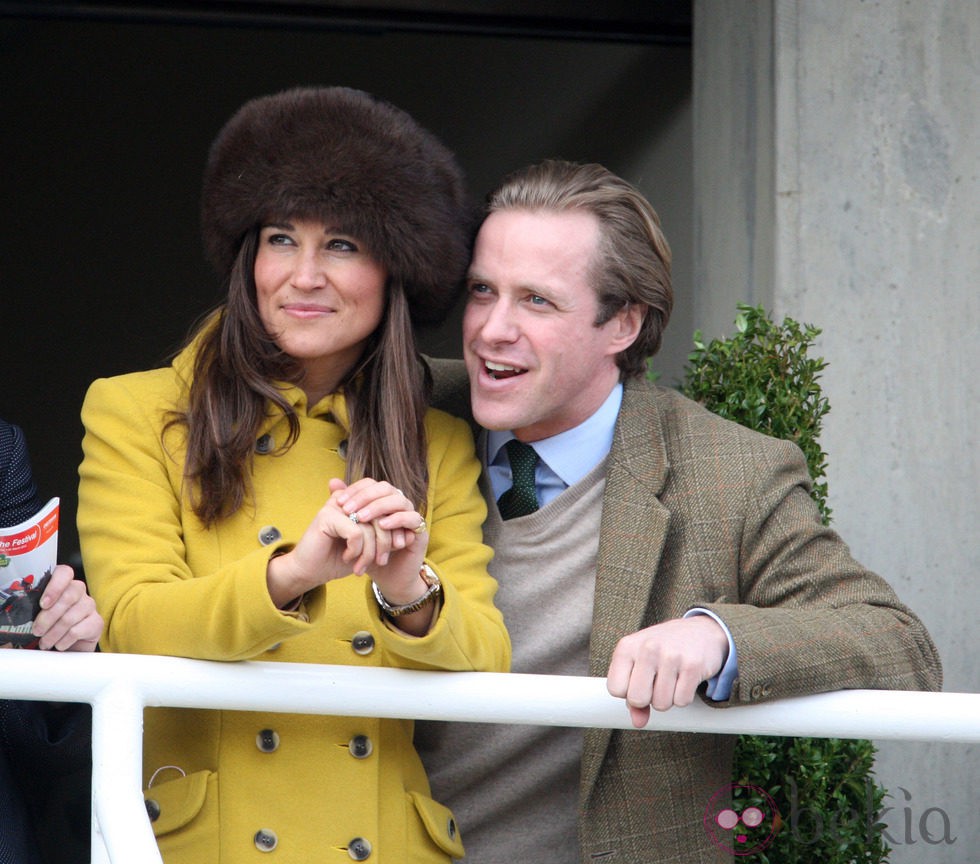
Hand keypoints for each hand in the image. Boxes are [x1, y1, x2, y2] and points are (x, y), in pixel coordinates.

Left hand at [32, 564, 103, 651]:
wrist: (64, 648)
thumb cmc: (46, 629)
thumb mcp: (34, 616)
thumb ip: (30, 608)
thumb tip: (20, 610)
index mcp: (62, 585)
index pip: (64, 573)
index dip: (55, 586)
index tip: (42, 604)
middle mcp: (78, 592)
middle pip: (69, 595)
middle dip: (48, 617)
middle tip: (37, 631)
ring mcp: (90, 606)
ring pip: (70, 616)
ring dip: (53, 633)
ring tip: (45, 643)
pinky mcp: (97, 623)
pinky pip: (78, 630)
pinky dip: (64, 641)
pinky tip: (59, 644)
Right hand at [265, 478, 427, 609]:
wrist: (310, 572)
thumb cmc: (338, 558)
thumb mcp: (368, 547)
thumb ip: (385, 536)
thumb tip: (410, 534)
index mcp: (357, 502)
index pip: (386, 506)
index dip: (394, 527)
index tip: (396, 547)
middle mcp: (347, 499)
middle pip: (381, 516)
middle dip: (385, 543)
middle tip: (380, 562)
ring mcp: (335, 506)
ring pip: (370, 526)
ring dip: (370, 552)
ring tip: (362, 566)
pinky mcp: (326, 516)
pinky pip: (356, 532)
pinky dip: (356, 550)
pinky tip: (347, 558)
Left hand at [332, 478, 426, 568]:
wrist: (387, 578)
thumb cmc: (370, 553)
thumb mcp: (354, 530)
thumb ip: (346, 506)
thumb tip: (332, 482)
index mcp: (384, 501)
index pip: (372, 484)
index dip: (356, 490)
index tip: (340, 502)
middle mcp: (399, 505)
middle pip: (386, 488)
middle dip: (365, 497)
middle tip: (349, 509)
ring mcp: (411, 517)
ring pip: (400, 500)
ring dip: (379, 507)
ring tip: (361, 518)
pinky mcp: (420, 532)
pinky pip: (413, 518)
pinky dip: (398, 519)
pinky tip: (383, 525)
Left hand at [606, 616, 727, 727]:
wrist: (699, 631)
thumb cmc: (663, 649)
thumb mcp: (639, 663)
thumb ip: (633, 693)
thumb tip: (637, 723)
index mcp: (627, 647)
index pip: (615, 689)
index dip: (627, 693)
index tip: (638, 683)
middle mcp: (647, 648)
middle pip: (636, 699)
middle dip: (647, 699)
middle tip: (655, 684)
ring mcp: (671, 656)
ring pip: (661, 704)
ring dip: (667, 699)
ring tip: (671, 679)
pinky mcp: (692, 666)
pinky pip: (682, 701)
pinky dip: (683, 696)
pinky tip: (684, 679)